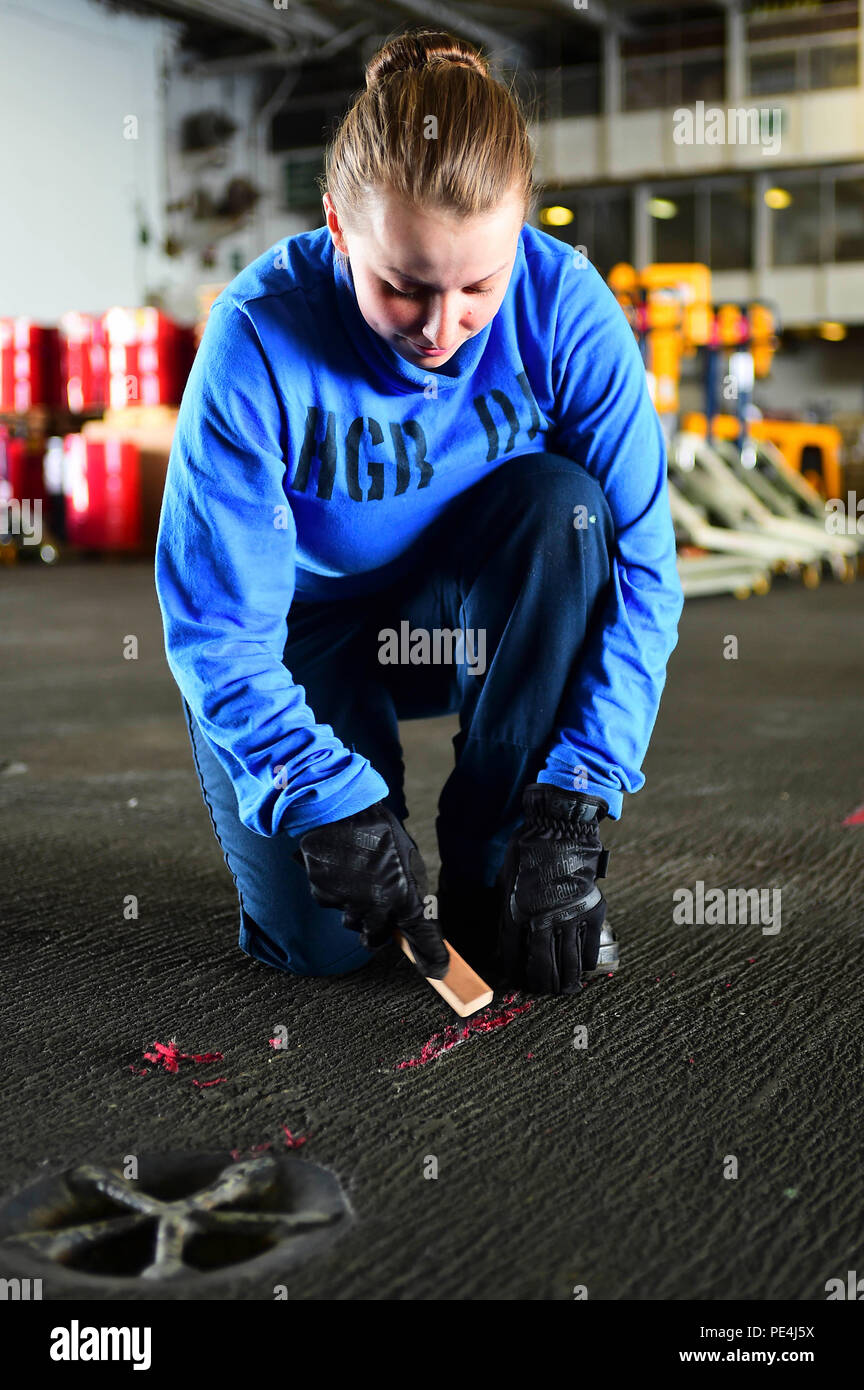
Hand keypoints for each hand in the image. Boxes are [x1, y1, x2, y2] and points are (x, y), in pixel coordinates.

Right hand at [297, 802, 449, 978]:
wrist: (339, 810)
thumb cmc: (380, 831)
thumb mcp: (408, 858)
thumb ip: (410, 890)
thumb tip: (411, 914)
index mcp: (404, 895)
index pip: (423, 937)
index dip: (432, 957)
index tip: (437, 971)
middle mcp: (378, 906)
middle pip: (377, 939)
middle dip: (377, 930)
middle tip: (377, 911)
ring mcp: (348, 903)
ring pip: (353, 922)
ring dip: (356, 909)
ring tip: (357, 877)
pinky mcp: (324, 896)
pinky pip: (332, 905)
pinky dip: (336, 893)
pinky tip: (340, 871)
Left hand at [496, 784, 609, 994]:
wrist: (560, 828)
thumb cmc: (528, 847)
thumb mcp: (507, 877)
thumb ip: (508, 906)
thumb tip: (509, 933)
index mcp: (516, 912)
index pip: (513, 955)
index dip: (515, 973)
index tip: (517, 982)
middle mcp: (541, 920)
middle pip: (541, 967)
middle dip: (542, 985)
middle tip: (544, 992)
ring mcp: (568, 918)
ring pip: (567, 964)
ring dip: (565, 981)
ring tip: (565, 990)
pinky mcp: (591, 911)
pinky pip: (589, 948)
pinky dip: (586, 962)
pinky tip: (583, 968)